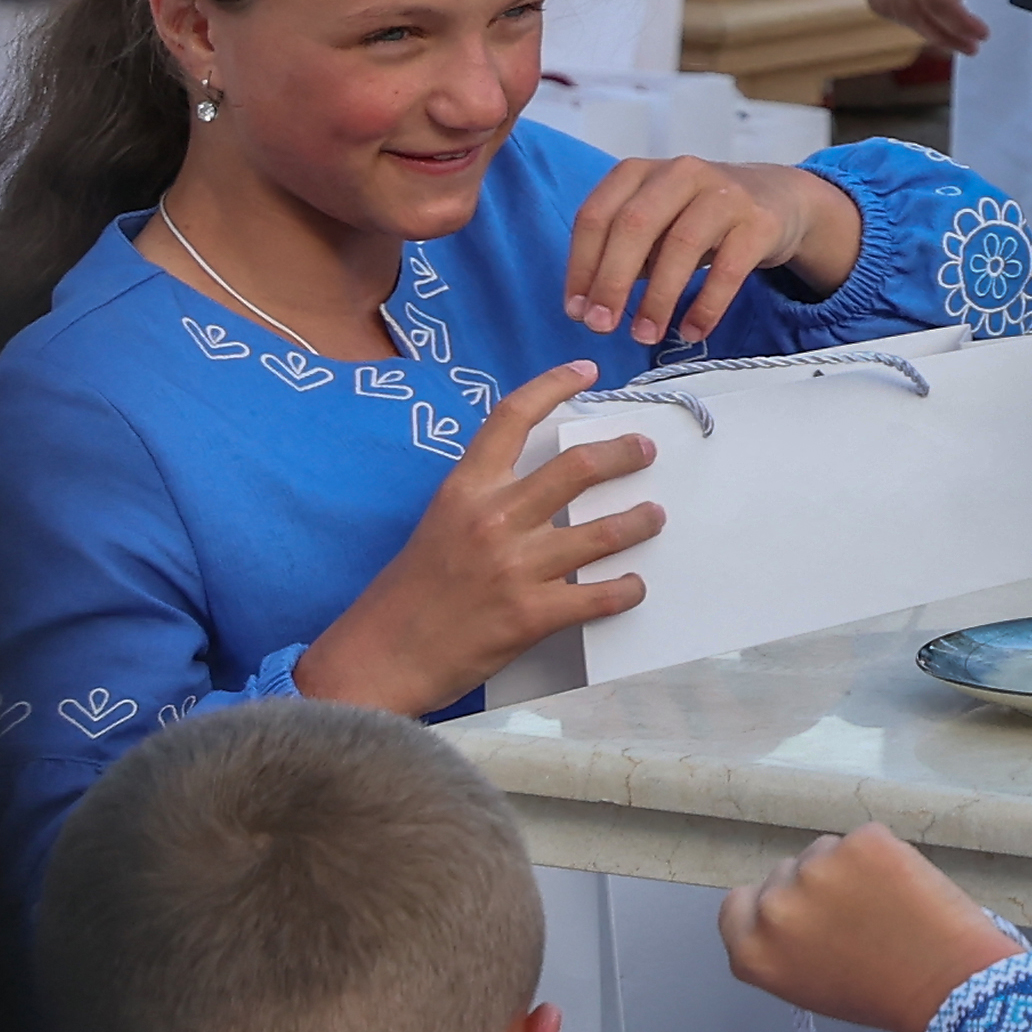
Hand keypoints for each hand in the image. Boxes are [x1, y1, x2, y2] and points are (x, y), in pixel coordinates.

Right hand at [294, 365, 652, 707]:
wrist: (377, 660)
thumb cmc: (406, 594)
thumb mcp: (437, 526)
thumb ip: (485, 501)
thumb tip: (543, 486)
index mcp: (464, 491)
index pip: (510, 418)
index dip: (553, 385)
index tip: (586, 371)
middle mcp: (493, 520)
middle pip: (579, 467)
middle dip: (625, 453)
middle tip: (645, 450)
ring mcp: (515, 568)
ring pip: (604, 532)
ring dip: (640, 521)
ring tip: (653, 516)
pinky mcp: (533, 616)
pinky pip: (602, 595)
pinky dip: (627, 588)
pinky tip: (633, 584)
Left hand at [565, 155, 857, 343]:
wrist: (777, 199)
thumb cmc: (699, 217)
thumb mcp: (655, 222)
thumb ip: (622, 254)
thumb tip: (587, 307)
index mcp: (640, 172)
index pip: (596, 216)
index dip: (581, 266)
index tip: (576, 311)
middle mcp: (681, 173)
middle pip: (634, 225)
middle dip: (612, 281)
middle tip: (600, 326)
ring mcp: (724, 193)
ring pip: (680, 246)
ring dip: (657, 298)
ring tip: (645, 335)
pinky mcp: (760, 221)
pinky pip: (729, 268)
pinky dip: (707, 305)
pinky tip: (693, 330)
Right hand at [717, 824, 1018, 1031]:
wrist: (947, 981)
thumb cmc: (880, 993)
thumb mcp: (805, 982)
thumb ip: (782, 944)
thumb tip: (787, 909)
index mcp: (753, 950)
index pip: (738, 904)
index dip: (768, 904)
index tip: (799, 911)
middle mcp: (774, 907)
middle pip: (782, 873)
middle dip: (812, 887)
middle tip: (853, 916)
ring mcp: (816, 868)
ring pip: (823, 851)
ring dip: (846, 868)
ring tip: (883, 906)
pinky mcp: (861, 841)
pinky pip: (863, 838)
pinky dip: (881, 855)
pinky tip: (902, 886)